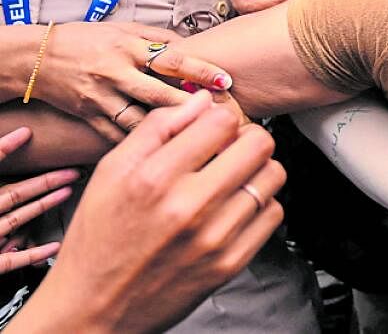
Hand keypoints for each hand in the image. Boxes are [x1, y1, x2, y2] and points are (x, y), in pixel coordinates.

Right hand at [8, 92, 284, 333]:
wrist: (94, 307)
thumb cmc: (101, 236)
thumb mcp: (111, 171)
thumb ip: (157, 128)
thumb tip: (202, 100)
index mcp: (154, 178)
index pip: (222, 121)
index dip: (220, 119)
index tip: (213, 131)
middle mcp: (188, 207)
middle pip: (259, 144)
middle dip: (247, 139)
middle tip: (230, 150)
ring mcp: (214, 238)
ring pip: (272, 177)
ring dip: (257, 171)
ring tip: (233, 179)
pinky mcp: (230, 264)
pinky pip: (273, 214)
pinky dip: (260, 205)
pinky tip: (234, 208)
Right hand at [33, 22, 232, 142]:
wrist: (37, 57)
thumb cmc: (86, 39)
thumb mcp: (124, 29)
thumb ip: (159, 38)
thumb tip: (194, 48)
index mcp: (128, 47)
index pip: (172, 59)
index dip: (201, 70)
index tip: (225, 81)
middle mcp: (115, 73)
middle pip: (159, 94)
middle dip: (192, 107)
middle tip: (221, 117)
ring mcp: (100, 98)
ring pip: (139, 119)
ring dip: (169, 130)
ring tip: (199, 138)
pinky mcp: (89, 116)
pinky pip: (118, 134)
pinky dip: (141, 143)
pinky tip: (164, 151)